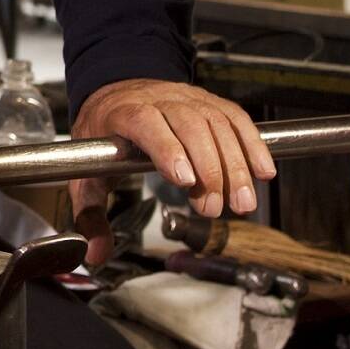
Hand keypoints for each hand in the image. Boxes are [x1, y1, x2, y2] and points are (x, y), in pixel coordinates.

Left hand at [68, 79, 275, 266]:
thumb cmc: (104, 135)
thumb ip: (90, 215)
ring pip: (217, 125)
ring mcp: (187, 99)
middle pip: (189, 127)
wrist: (116, 93)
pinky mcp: (210, 102)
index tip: (184, 180)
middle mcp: (158, 101)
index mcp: (123, 114)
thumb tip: (95, 254)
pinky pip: (236, 119)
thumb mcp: (87, 173)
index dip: (166, 148)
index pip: (145, 123)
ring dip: (235, 165)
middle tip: (213, 209)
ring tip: (242, 203)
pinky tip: (263, 172)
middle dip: (207, 170)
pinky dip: (253, 145)